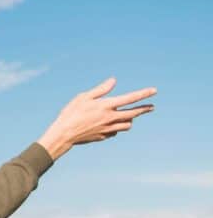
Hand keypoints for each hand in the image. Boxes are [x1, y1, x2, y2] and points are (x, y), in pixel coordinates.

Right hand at [36, 77, 155, 159]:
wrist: (63, 135)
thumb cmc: (71, 113)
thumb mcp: (83, 97)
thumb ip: (100, 90)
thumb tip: (113, 81)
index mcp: (106, 106)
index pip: (130, 98)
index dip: (143, 94)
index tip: (154, 91)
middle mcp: (110, 118)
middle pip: (134, 113)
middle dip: (144, 109)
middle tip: (152, 107)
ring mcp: (107, 129)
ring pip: (127, 125)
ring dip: (131, 119)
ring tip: (131, 116)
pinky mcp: (103, 137)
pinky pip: (115, 132)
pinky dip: (116, 128)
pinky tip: (112, 125)